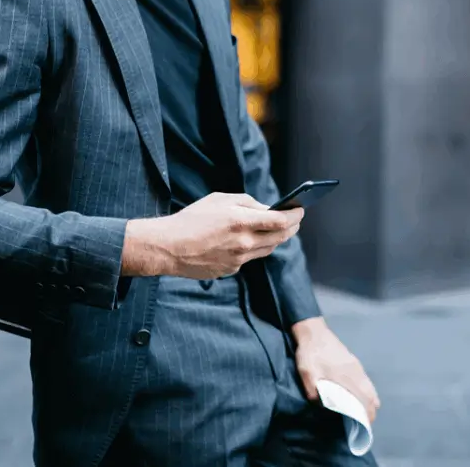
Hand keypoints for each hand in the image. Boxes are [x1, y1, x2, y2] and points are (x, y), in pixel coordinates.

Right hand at [121, 192, 302, 278]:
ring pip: (268, 249)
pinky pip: (250, 258)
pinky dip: (254, 248)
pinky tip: (250, 240)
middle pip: (280, 237)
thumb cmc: (192, 218)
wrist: (169, 247)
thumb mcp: (220, 199)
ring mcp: (239, 260)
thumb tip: (266, 209)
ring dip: (277, 238)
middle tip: (295, 219)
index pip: (281, 221)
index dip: (295, 215)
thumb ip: (247, 203)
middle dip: (291, 227)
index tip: (301, 209)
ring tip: (280, 229)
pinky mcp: (231, 270)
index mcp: (242, 221)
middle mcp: (244, 243)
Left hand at [292, 318, 380, 423]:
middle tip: (366, 422)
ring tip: (366, 411)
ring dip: (370, 400)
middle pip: (369, 394)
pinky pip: (366, 379)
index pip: (362, 398)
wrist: (313, 332)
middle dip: (370, 409)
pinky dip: (368, 390)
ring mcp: (355, 365)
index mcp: (344, 376)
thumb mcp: (306, 373)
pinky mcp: (353, 361)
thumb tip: (321, 404)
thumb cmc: (309, 353)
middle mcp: (354, 371)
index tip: (365, 425)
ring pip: (369, 386)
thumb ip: (313, 389)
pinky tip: (364, 394)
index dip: (365, 413)